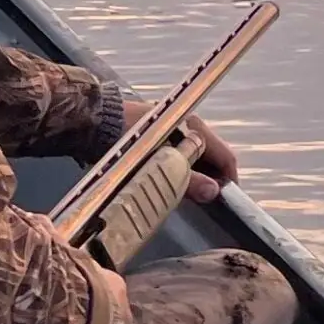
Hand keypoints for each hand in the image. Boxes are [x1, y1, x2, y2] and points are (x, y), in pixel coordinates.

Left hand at [123, 99, 239, 203]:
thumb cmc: (126, 145)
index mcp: (194, 128)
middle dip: (214, 178)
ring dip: (199, 172)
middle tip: (208, 201)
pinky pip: (184, 149)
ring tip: (191, 194)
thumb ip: (186, 180)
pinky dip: (186, 165)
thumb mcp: (156, 166)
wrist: (94, 122)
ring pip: (198, 153)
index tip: (227, 200)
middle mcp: (189, 123)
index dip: (229, 180)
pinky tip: (175, 178)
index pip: (225, 156)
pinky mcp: (163, 129)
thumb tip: (213, 192)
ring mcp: (176, 124)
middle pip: (213, 154)